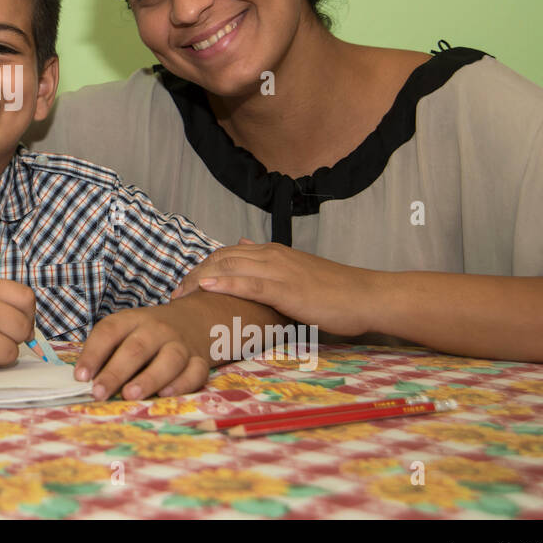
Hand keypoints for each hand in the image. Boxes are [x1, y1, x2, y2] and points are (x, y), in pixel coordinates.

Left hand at [75, 304, 209, 399]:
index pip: (109, 331)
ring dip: (149, 378)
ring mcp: (181, 344)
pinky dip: (182, 384)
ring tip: (130, 395)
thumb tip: (85, 379)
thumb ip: (106, 351)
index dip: (93, 353)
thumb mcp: (126, 330)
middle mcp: (157, 329)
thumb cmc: (148, 333)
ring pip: (169, 359)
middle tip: (99, 392)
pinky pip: (195, 372)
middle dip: (115, 372)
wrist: (194, 320)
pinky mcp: (199, 361)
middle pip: (136, 348)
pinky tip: (165, 395)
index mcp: (132, 320)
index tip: (80, 376)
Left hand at [171, 239, 375, 336]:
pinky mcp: (286, 288)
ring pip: (228, 267)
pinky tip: (206, 288)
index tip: (184, 286)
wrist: (367, 296)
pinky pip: (249, 283)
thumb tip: (241, 246)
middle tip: (175, 294)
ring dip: (200, 280)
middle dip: (193, 275)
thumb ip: (267, 261)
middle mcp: (271, 255)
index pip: (225, 255)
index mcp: (272, 252)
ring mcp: (279, 270)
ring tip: (180, 294)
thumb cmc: (334, 292)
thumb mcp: (296, 270)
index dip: (201, 269)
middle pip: (219, 259)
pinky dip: (224, 283)